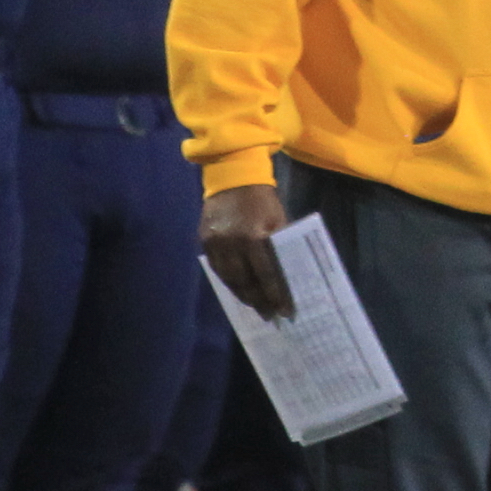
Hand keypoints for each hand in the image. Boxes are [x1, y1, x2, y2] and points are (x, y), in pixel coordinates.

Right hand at [201, 181, 292, 319]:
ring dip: (242, 295)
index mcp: (254, 237)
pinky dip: (228, 281)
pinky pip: (216, 268)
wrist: (232, 174)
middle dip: (258, 301)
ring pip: (228, 279)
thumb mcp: (278, 219)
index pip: (266, 274)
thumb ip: (279, 246)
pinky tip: (238, 289)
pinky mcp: (204, 240)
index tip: (284, 311)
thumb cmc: (262, 198)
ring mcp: (215, 243)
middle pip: (245, 282)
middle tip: (269, 316)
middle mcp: (232, 243)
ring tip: (255, 307)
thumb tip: (286, 276)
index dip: (275, 295)